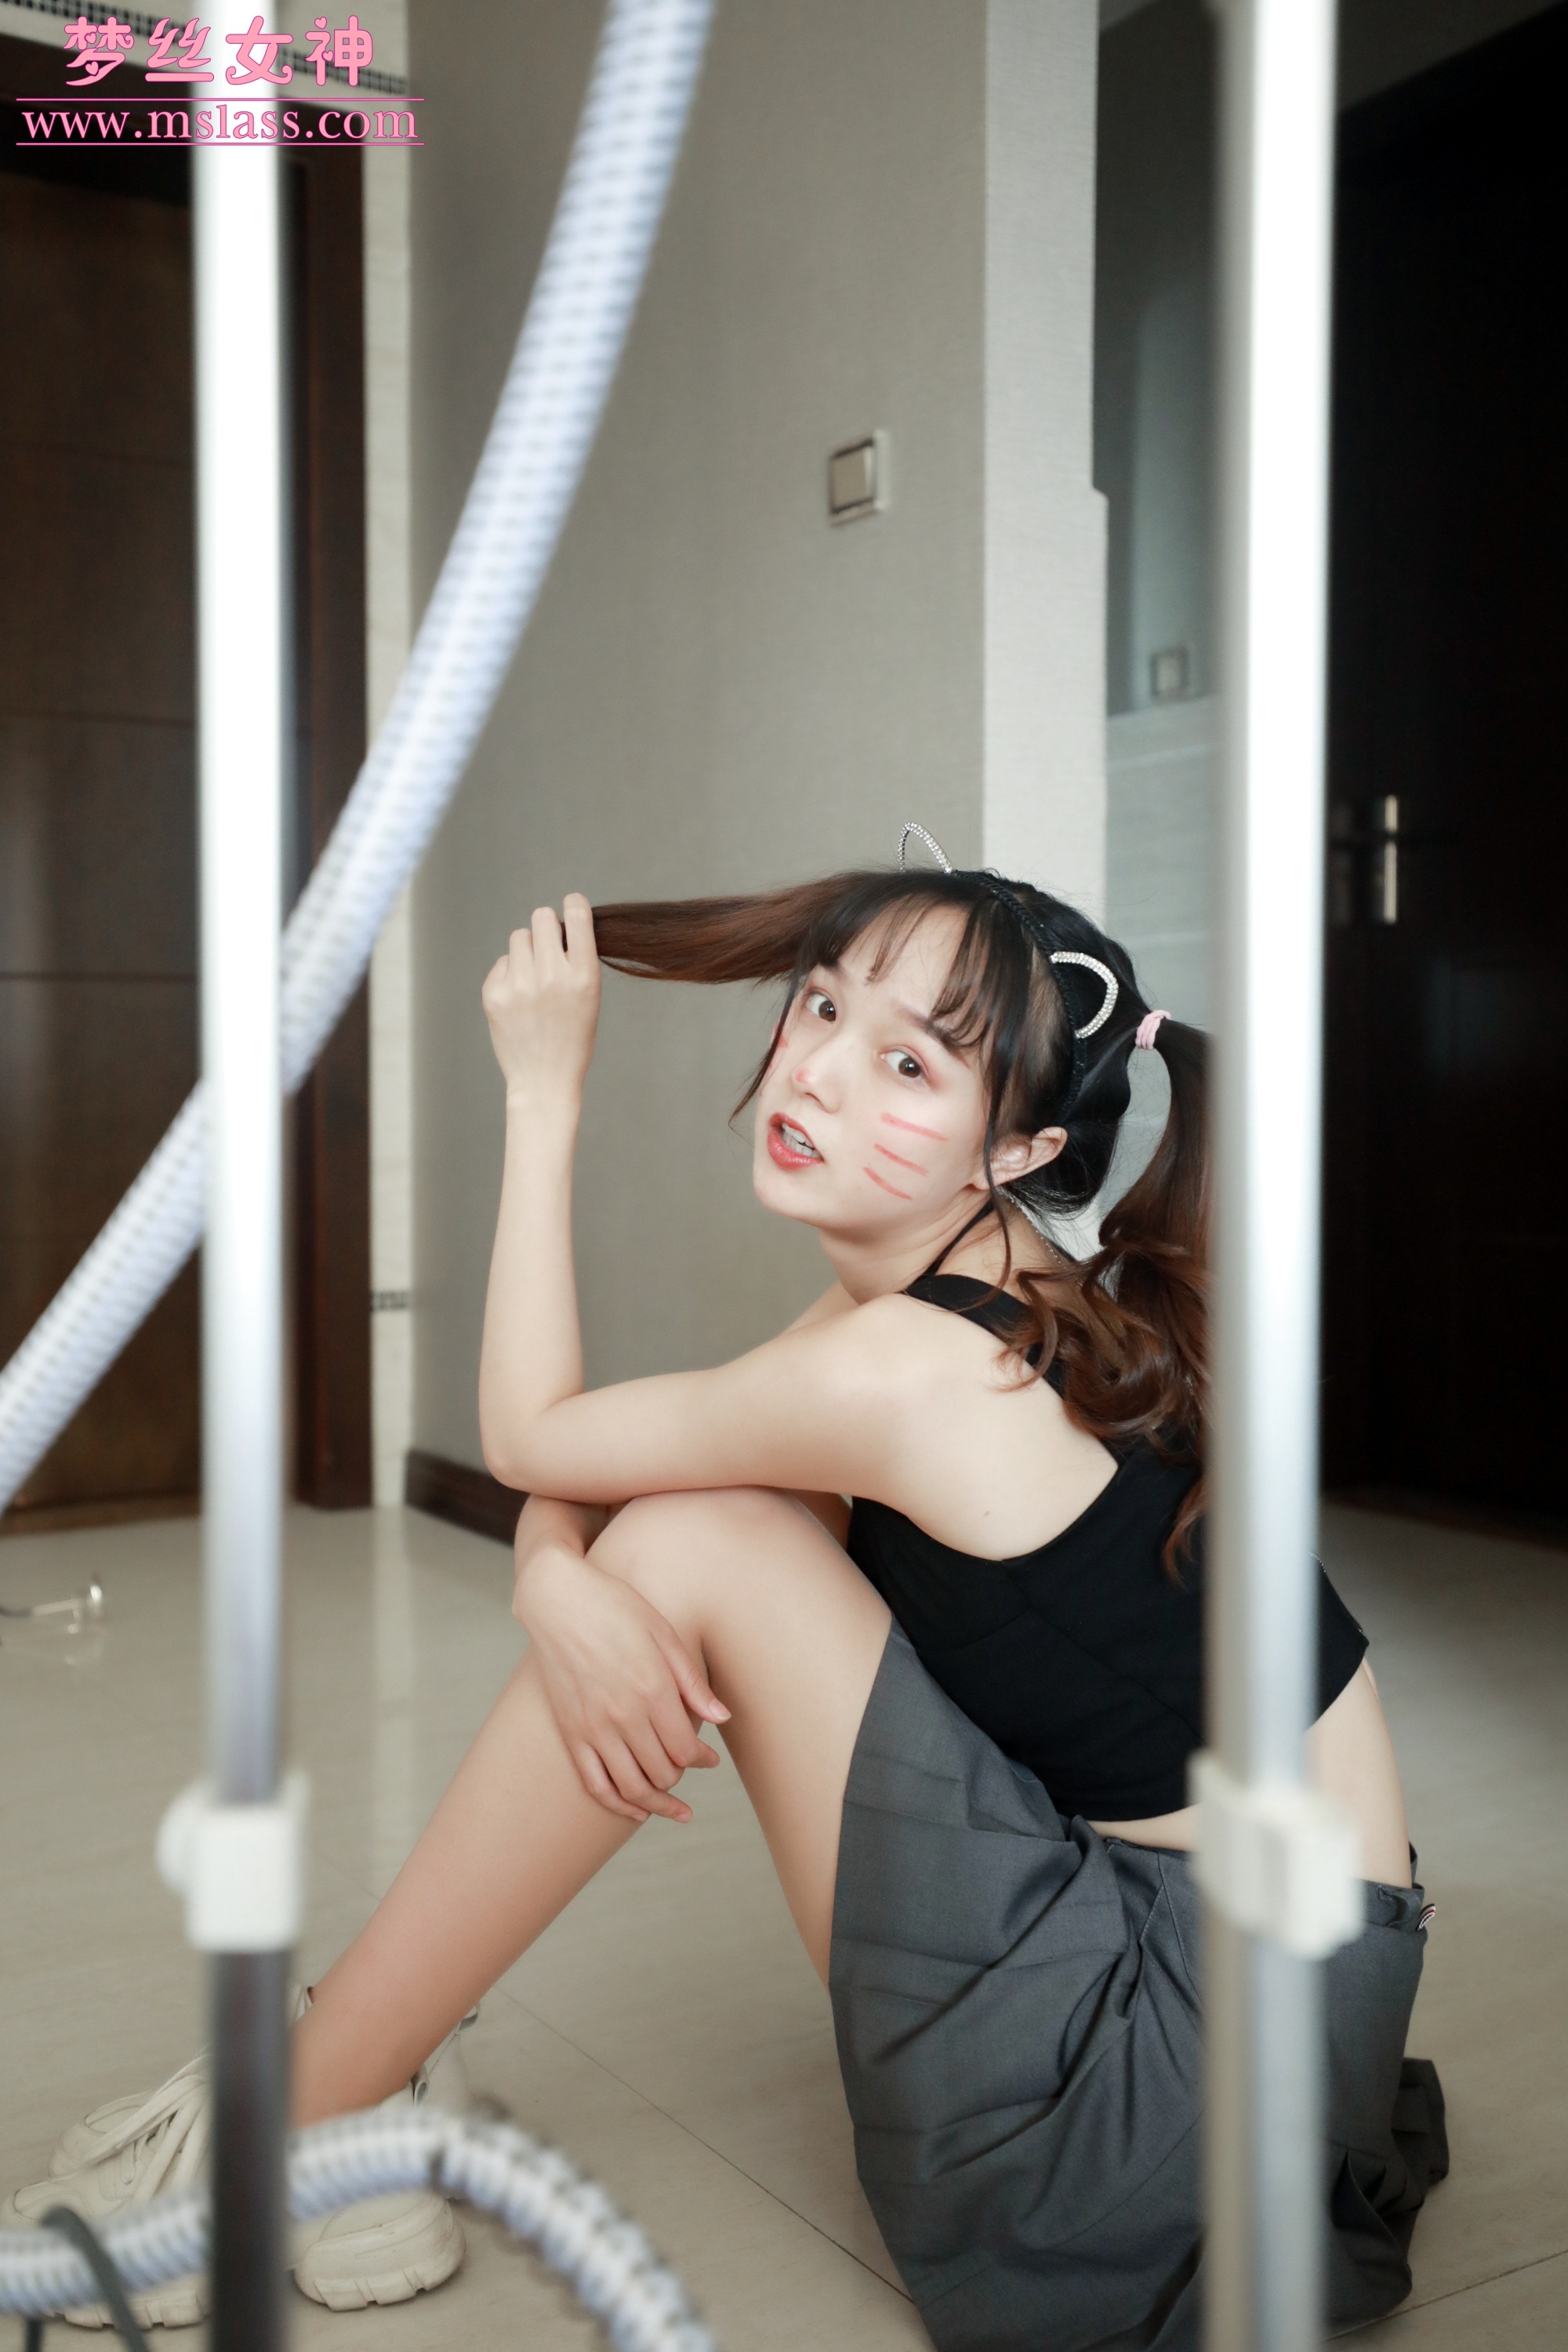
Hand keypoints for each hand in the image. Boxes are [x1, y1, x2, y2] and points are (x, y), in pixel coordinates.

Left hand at [482, 894, 600, 1105]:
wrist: (545, 1080)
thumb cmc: (573, 1038)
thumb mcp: (590, 998)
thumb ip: (577, 960)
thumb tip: (560, 921)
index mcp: (584, 976)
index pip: (577, 915)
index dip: (574, 905)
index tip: (571, 905)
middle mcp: (552, 976)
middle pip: (542, 918)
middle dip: (546, 929)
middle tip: (549, 950)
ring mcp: (520, 985)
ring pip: (520, 937)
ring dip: (527, 951)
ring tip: (533, 980)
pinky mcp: (494, 994)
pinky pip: (502, 962)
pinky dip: (510, 974)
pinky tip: (519, 999)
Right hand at [514, 1541, 730, 1824]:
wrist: (557, 1600)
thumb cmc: (615, 1608)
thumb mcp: (663, 1633)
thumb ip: (692, 1681)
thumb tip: (721, 1719)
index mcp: (651, 1689)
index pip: (685, 1749)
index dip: (702, 1760)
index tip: (711, 1759)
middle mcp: (623, 1715)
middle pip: (661, 1772)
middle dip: (681, 1776)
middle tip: (690, 1768)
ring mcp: (593, 1727)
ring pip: (630, 1787)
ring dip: (657, 1804)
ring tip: (675, 1810)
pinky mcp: (570, 1732)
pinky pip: (595, 1783)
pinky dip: (618, 1804)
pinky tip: (636, 1811)